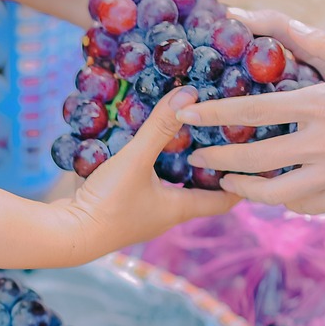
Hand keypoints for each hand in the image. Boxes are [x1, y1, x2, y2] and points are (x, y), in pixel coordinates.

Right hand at [65, 87, 239, 256]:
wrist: (66, 234)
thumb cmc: (108, 204)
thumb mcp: (136, 160)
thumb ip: (160, 127)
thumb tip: (189, 91)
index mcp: (181, 209)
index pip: (225, 199)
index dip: (244, 182)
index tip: (259, 160)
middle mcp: (166, 215)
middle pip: (200, 191)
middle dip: (212, 167)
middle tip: (225, 137)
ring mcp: (142, 214)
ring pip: (172, 188)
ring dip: (180, 167)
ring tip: (189, 136)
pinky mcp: (120, 209)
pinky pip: (146, 187)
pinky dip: (153, 169)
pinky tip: (147, 149)